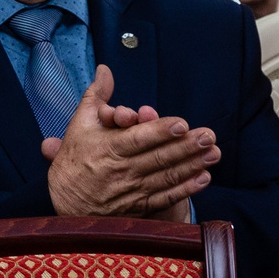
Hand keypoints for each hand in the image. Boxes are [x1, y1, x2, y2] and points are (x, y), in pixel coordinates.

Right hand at [41, 68, 219, 217]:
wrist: (65, 204)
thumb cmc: (74, 160)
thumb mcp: (79, 124)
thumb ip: (96, 95)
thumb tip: (105, 69)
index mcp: (107, 148)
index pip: (138, 139)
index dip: (160, 131)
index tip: (182, 124)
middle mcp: (121, 170)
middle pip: (158, 157)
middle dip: (186, 147)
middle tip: (209, 136)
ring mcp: (131, 191)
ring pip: (166, 177)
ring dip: (192, 165)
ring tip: (213, 154)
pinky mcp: (138, 207)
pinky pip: (165, 198)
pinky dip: (185, 190)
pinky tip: (203, 178)